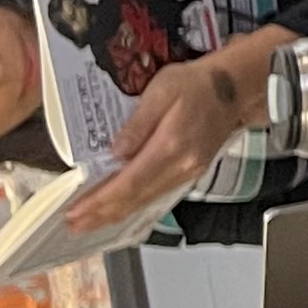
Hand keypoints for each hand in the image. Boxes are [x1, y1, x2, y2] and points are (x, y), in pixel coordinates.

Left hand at [60, 27, 289, 235]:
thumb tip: (116, 152)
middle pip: (136, 198)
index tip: (76, 212)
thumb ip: (138, 123)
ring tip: (89, 221)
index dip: (101, 200)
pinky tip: (120, 208)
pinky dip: (134, 205)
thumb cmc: (196, 83)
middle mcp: (182, 166)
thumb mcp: (161, 90)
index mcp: (172, 145)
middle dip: (102, 214)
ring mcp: (190, 172)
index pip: (130, 182)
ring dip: (116, 213)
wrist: (235, 87)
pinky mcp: (192, 172)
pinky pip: (158, 195)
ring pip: (146, 200)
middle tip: (73, 225)